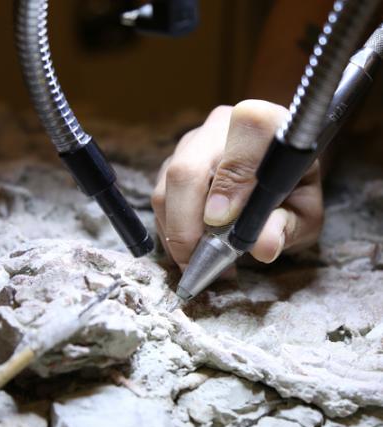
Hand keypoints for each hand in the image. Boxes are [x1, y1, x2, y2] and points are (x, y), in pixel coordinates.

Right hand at [152, 100, 323, 270]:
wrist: (272, 171)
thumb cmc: (290, 190)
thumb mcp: (303, 213)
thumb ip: (286, 226)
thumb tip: (262, 247)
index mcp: (266, 125)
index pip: (244, 135)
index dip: (230, 182)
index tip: (222, 222)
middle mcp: (221, 125)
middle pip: (186, 169)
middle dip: (186, 226)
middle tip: (200, 263)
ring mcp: (191, 143)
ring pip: (166, 188)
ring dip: (177, 233)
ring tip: (202, 261)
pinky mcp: (171, 162)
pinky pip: (160, 199)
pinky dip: (171, 230)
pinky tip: (192, 247)